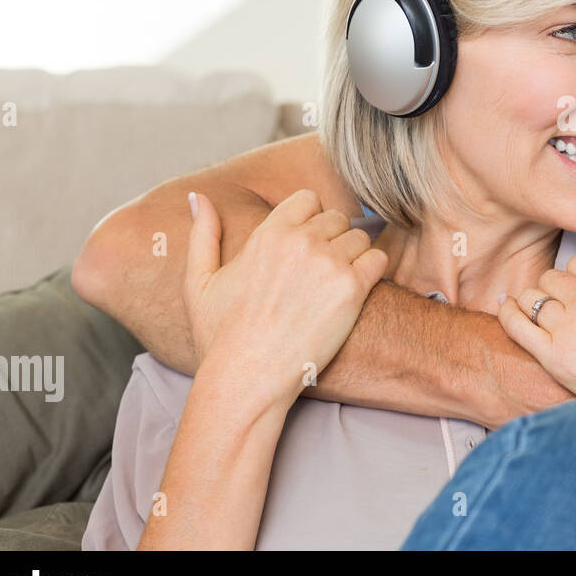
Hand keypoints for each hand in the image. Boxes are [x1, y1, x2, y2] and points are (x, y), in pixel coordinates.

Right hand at [183, 189, 388, 408]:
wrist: (247, 378)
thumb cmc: (220, 336)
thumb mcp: (200, 282)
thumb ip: (203, 234)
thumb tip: (198, 197)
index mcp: (268, 234)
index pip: (308, 200)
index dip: (309, 220)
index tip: (303, 247)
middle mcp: (301, 242)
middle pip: (336, 219)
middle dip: (331, 240)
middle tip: (318, 274)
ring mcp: (328, 264)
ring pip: (359, 239)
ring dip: (352, 257)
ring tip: (332, 287)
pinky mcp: (352, 289)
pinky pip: (378, 260)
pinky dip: (371, 272)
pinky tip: (353, 293)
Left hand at [498, 250, 575, 428]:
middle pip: (554, 278)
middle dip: (557, 288)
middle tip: (562, 306)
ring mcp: (572, 331)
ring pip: (534, 298)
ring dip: (536, 303)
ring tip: (540, 315)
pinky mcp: (556, 361)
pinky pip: (517, 325)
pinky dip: (508, 314)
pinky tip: (507, 312)